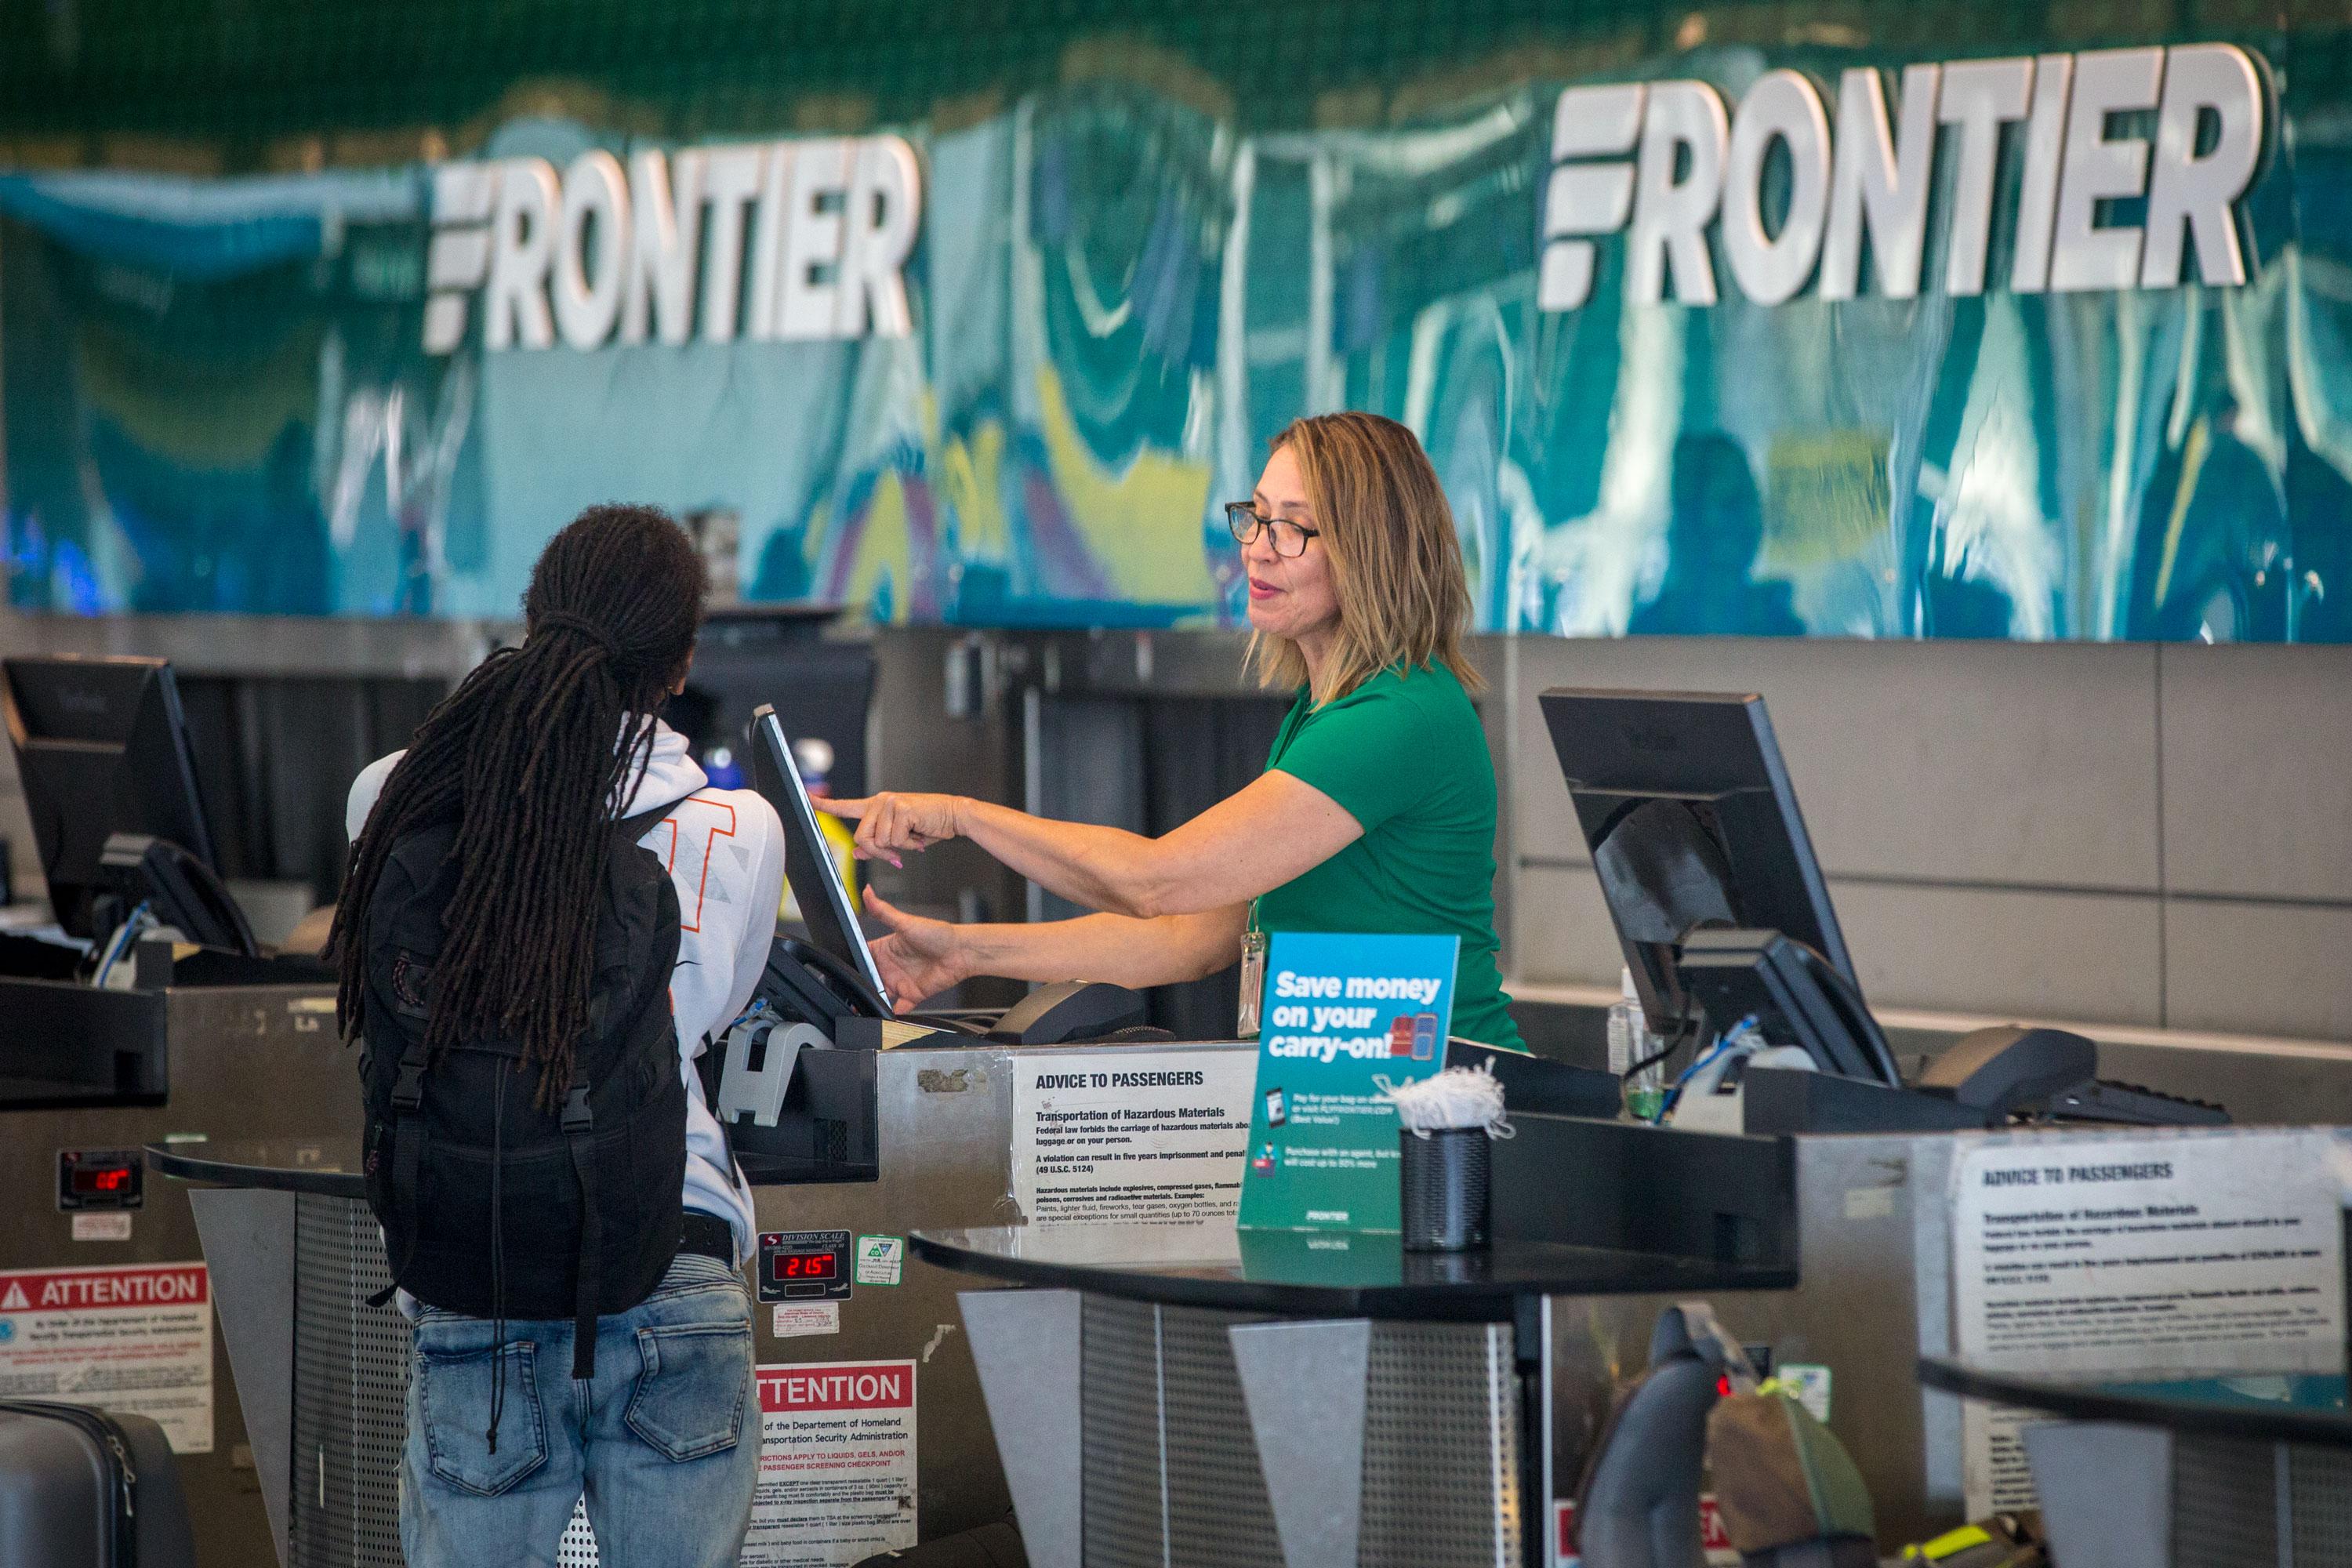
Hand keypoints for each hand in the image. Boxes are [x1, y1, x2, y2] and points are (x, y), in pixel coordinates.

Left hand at [820, 792, 964, 867]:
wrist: (953, 815)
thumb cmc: (927, 826)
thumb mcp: (899, 838)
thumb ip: (877, 844)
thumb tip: (858, 853)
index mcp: (875, 806)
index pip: (845, 806)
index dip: (824, 805)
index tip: (807, 797)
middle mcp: (879, 801)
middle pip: (862, 838)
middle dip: (879, 853)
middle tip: (898, 855)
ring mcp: (889, 802)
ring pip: (879, 841)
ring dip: (898, 848)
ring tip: (913, 837)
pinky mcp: (900, 808)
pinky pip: (895, 839)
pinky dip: (909, 844)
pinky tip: (919, 834)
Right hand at [862, 891, 966, 1006]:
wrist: (961, 951)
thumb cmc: (938, 934)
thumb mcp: (906, 922)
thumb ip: (883, 911)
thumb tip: (867, 892)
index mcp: (886, 949)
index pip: (863, 957)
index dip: (853, 962)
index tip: (845, 967)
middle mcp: (891, 967)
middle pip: (869, 979)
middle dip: (861, 985)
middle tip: (854, 989)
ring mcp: (901, 981)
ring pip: (880, 994)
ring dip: (873, 999)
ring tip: (866, 1002)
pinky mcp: (913, 995)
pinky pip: (899, 1007)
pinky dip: (893, 1012)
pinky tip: (888, 1012)